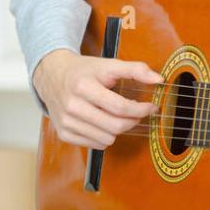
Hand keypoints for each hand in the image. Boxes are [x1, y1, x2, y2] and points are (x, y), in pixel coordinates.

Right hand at [32, 49, 160, 148]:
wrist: (51, 75)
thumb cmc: (82, 71)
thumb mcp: (107, 64)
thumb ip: (135, 69)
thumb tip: (158, 79)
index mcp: (83, 86)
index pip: (120, 107)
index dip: (140, 109)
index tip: (150, 107)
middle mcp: (72, 106)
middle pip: (115, 126)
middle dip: (132, 121)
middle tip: (137, 113)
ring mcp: (66, 122)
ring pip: (107, 139)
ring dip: (117, 130)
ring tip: (115, 116)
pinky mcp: (63, 133)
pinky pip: (95, 145)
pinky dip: (104, 136)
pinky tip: (102, 122)